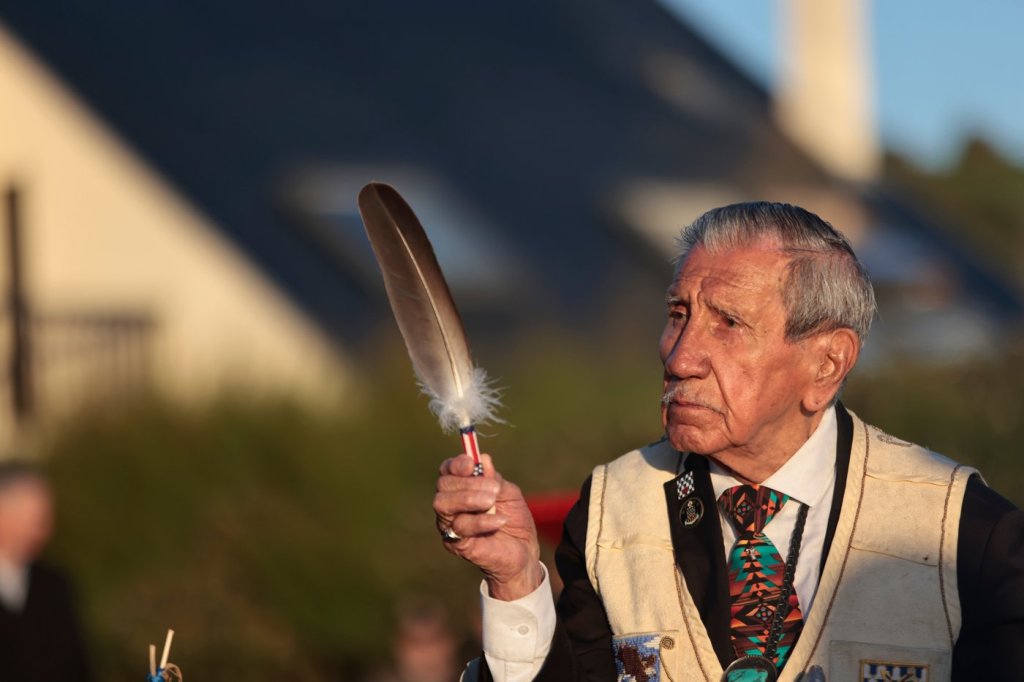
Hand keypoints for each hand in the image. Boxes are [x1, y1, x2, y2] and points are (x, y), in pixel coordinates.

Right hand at [433, 453, 542, 600]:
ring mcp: (450, 525)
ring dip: (469, 498)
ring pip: (443, 504)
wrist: (523, 553)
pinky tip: (500, 521)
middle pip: (443, 485)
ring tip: (492, 502)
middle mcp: (451, 505)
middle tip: (493, 490)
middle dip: (467, 483)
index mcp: (461, 489)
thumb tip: (483, 458)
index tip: (472, 464)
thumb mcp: (509, 494)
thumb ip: (494, 478)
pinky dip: (482, 521)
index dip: (456, 464)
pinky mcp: (456, 544)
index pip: (448, 471)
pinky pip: (460, 527)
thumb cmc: (514, 520)